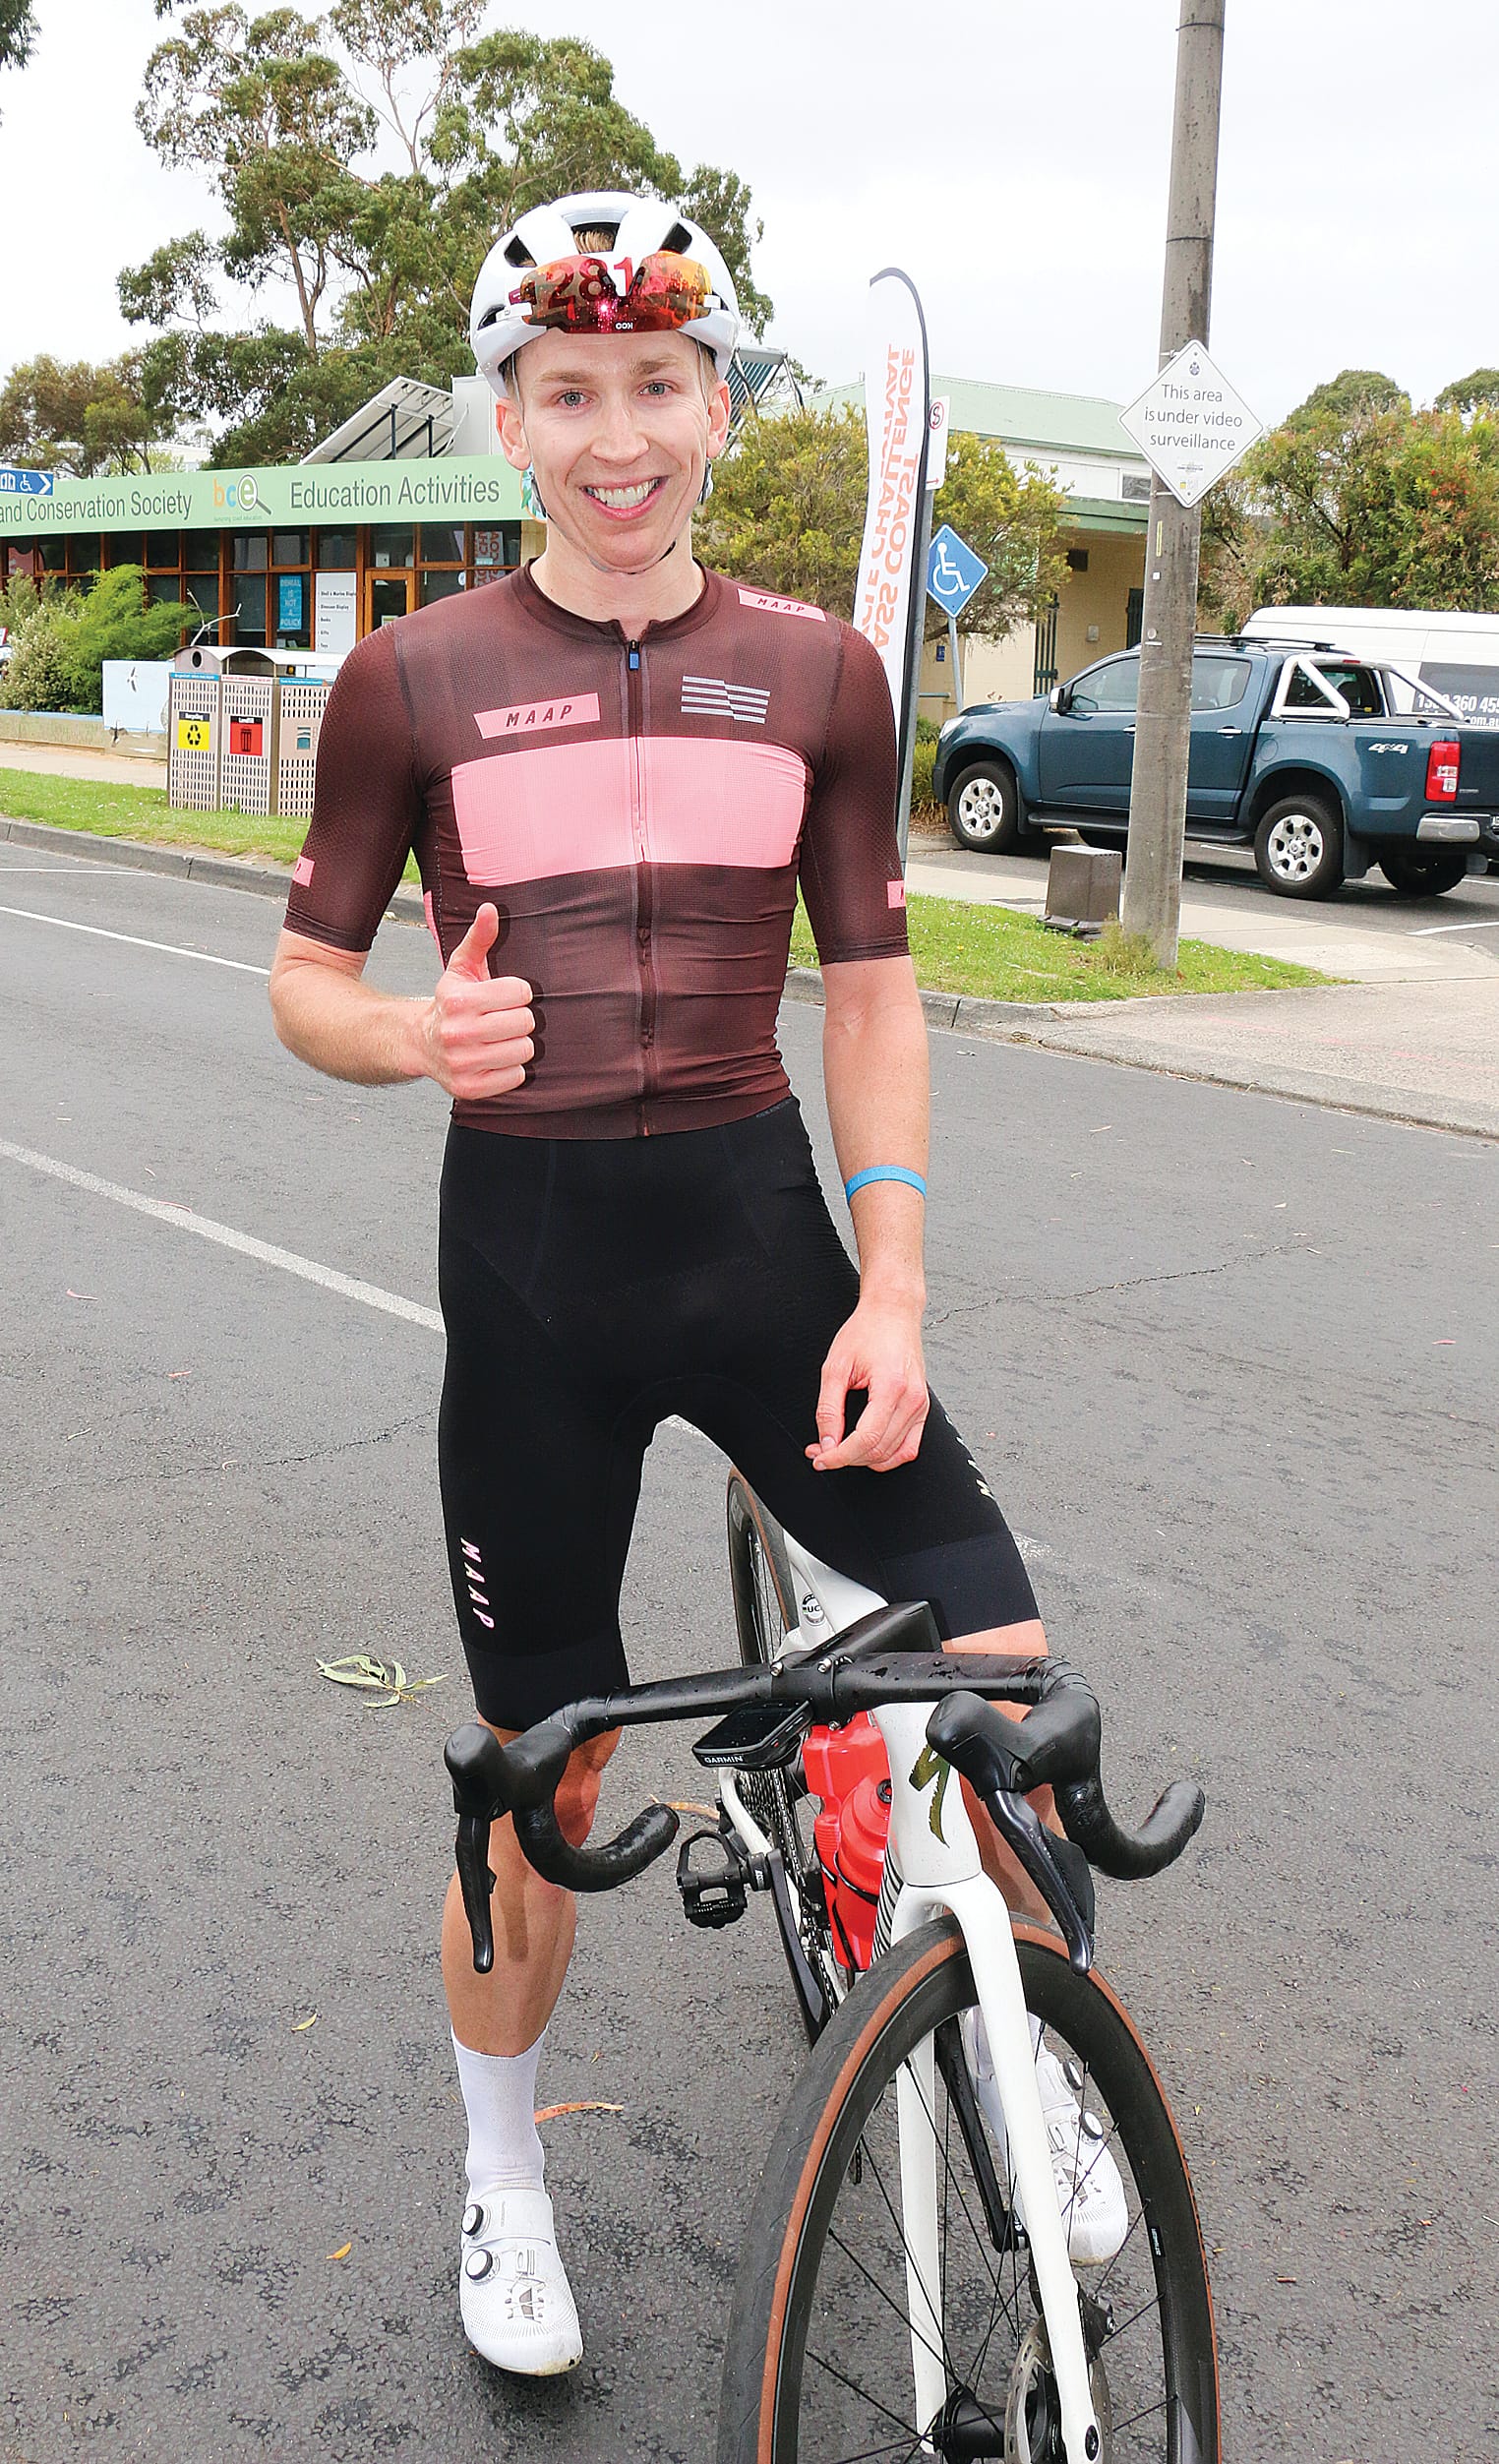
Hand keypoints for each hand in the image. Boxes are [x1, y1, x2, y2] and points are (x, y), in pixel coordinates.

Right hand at [419, 904, 533, 1100]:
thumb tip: (490, 909)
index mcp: (459, 1001)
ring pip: (524, 1050)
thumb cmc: (451, 1003)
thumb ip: (479, 938)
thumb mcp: (461, 968)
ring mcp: (463, 1064)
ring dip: (517, 1043)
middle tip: (503, 1019)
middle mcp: (458, 1034)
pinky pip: (516, 1076)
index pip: (520, 993)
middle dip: (519, 1018)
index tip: (504, 997)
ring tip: (499, 1038)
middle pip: (525, 1023)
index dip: (517, 993)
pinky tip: (495, 1058)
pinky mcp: (470, 1088)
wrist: (420, 1043)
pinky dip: (511, 1068)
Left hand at [806, 1298, 928, 1472]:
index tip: (820, 1459)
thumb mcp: (835, 1367)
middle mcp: (912, 1400)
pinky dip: (886, 1456)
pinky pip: (908, 1448)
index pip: (866, 1439)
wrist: (892, 1313)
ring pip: (894, 1455)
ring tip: (839, 1448)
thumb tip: (827, 1443)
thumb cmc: (867, 1331)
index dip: (839, 1456)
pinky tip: (866, 1450)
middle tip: (821, 1450)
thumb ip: (828, 1409)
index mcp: (892, 1387)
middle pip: (878, 1451)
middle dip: (845, 1458)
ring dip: (863, 1459)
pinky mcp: (922, 1409)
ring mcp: (921, 1406)